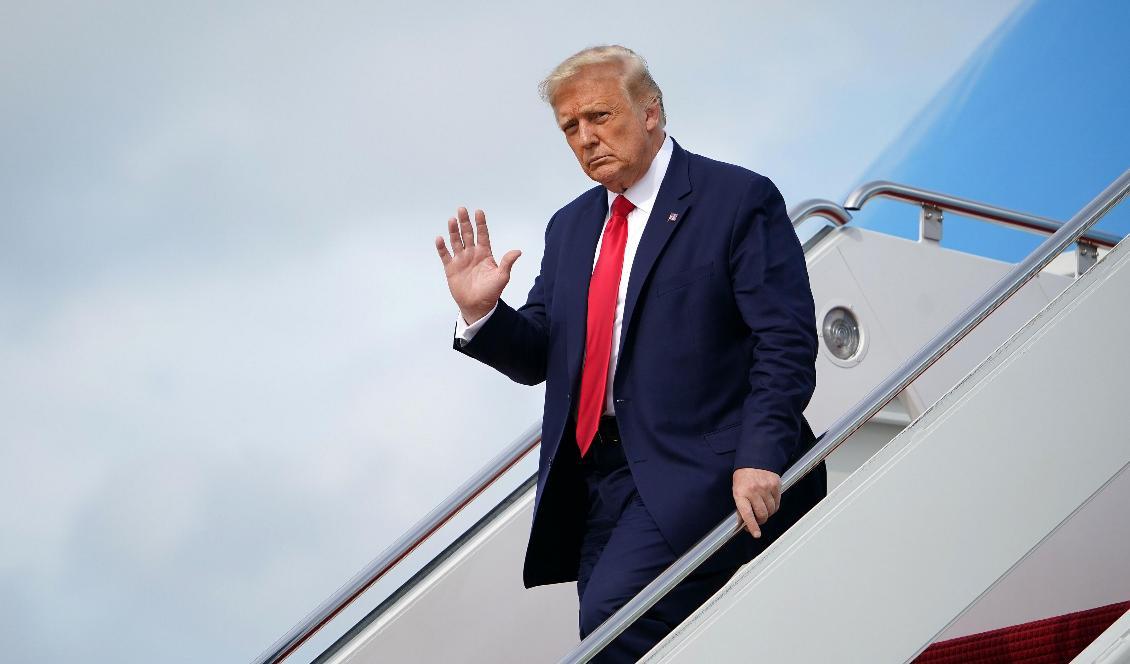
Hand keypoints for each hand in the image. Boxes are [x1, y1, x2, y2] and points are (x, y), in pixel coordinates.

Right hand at [434, 207, 521, 324]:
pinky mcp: (451, 268)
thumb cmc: (491, 292)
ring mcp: (461, 260)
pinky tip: (440, 239)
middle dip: (464, 222)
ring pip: (456, 241)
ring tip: (451, 220)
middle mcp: (472, 254)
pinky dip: (442, 247)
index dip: (480, 223)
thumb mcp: (502, 276)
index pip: (482, 234)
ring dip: (453, 231)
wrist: (478, 306)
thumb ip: (507, 263)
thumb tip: (518, 251)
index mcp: (484, 253)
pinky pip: (445, 255)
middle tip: (462, 209)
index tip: (479, 212)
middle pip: (467, 234)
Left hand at [732, 468, 780, 538]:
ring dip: (768, 513)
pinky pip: (777, 503)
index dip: (753, 526)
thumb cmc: (743, 476)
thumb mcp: (737, 491)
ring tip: (763, 508)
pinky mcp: (776, 485)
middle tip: (758, 520)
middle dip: (761, 521)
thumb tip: (744, 523)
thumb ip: (741, 507)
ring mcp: (766, 488)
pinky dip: (774, 506)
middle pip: (762, 514)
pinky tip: (769, 501)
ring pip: (771, 510)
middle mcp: (754, 490)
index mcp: (741, 493)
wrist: (754, 460)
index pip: (747, 514)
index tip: (756, 534)